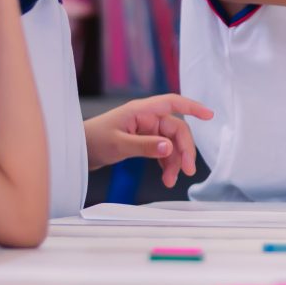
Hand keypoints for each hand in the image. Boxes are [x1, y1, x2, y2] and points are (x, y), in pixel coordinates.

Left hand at [84, 94, 213, 188]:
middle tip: (187, 170)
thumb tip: (169, 147)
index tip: (209, 116)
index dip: (192, 107)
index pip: (172, 103)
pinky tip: (166, 177)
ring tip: (171, 181)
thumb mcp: (118, 144)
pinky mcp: (143, 142)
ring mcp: (146, 131)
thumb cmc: (92, 140)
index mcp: (141, 111)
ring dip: (174, 162)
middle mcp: (147, 119)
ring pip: (171, 144)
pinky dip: (166, 164)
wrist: (76, 150)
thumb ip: (144, 146)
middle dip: (184, 150)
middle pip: (176, 130)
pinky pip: (162, 151)